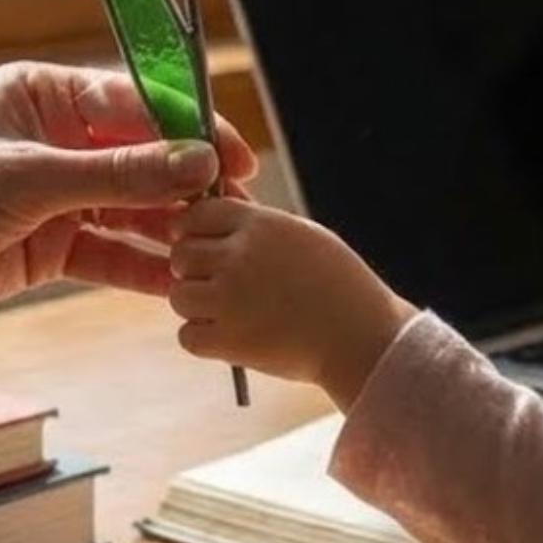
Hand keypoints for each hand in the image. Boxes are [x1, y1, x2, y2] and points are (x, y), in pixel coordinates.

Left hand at [0, 63, 256, 329]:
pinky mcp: (47, 245)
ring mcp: (53, 194)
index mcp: (45, 95)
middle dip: (188, 184)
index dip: (189, 130)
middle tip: (238, 211)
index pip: (136, 102)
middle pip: (141, 157)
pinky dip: (141, 266)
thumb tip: (196, 161)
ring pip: (131, 208)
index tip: (234, 156)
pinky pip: (108, 251)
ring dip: (170, 228)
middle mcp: (55, 139)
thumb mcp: (30, 180)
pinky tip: (177, 282)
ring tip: (217, 251)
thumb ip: (117, 174)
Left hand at [170, 200, 414, 408]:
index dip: (194, 229)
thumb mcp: (302, 236)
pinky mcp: (230, 341)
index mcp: (259, 226)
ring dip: (197, 306)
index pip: (196, 213)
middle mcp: (239, 257)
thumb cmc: (338, 284)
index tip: (205, 246)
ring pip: (180, 296)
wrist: (362, 337)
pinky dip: (204, 340)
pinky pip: (188, 336)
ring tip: (229, 313)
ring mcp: (231, 300)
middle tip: (219, 285)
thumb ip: (257, 221)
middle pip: (182, 255)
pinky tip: (230, 338)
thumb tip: (217, 202)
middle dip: (193, 270)